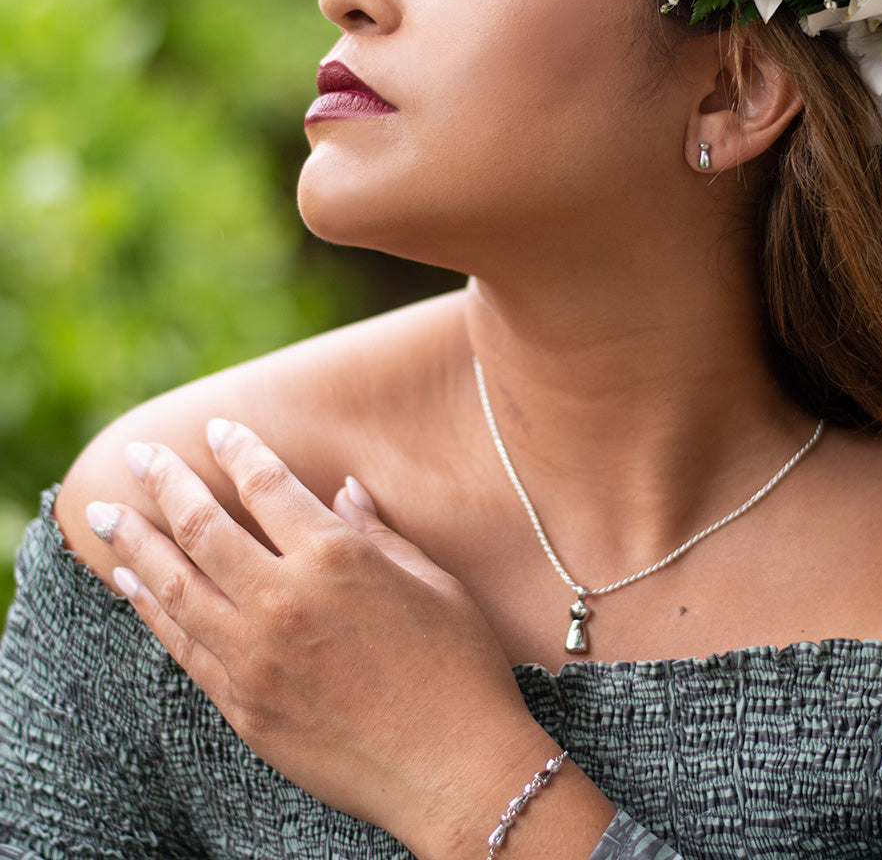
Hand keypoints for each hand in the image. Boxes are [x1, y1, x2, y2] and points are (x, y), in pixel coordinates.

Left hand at [85, 419, 563, 858]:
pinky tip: (131, 585)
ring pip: (176, 586)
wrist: (453, 768)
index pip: (269, 486)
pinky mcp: (245, 708)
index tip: (218, 429)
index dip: (239, 451)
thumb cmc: (459, 667)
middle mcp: (284, 601)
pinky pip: (183, 646)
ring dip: (136, 544)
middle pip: (204, 528)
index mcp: (337, 558)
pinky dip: (150, 610)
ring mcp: (256, 658)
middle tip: (138, 455)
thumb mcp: (434, 583)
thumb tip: (345, 492)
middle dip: (166, 482)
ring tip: (105, 515)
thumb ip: (380, 533)